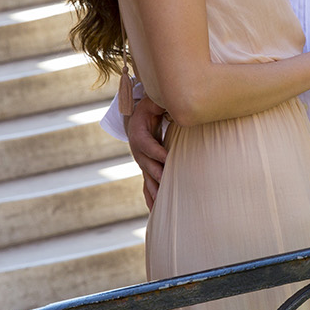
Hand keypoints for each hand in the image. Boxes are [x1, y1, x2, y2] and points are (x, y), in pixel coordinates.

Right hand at [125, 91, 170, 209]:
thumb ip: (161, 100)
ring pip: (147, 178)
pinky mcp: (147, 168)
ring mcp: (141, 161)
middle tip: (168, 183)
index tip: (167, 158)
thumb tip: (172, 98)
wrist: (137, 117)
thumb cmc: (149, 107)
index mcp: (138, 133)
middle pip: (147, 164)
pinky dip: (151, 197)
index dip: (156, 151)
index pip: (147, 144)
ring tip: (161, 205)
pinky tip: (155, 211)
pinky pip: (147, 185)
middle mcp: (138, 150)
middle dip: (157, 174)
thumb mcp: (153, 100)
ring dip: (154, 191)